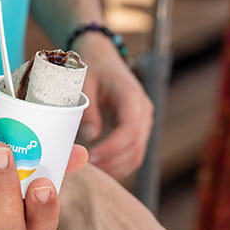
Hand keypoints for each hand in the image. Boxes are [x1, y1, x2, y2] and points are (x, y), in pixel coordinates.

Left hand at [75, 36, 152, 178]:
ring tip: (93, 170)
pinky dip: (121, 164)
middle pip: (136, 145)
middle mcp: (143, 110)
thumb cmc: (93, 69)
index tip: (91, 156)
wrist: (103, 59)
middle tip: (87, 166)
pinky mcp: (138, 128)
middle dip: (112, 161)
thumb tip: (91, 137)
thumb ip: (88, 111)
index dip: (112, 147)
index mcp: (132, 97)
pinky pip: (135, 152)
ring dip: (117, 166)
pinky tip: (102, 167)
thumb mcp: (85, 85)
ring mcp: (144, 121)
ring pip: (137, 153)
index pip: (130, 129)